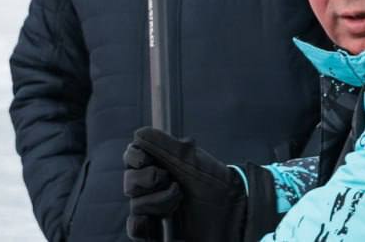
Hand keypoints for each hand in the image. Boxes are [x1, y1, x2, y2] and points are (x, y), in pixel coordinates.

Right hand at [123, 127, 247, 241]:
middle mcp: (155, 188)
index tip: (144, 158)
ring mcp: (156, 211)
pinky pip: (136, 230)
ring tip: (179, 199)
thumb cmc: (214, 181)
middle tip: (170, 180)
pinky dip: (140, 225)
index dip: (134, 157)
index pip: (133, 159)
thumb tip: (138, 133)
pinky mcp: (159, 233)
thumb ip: (164, 145)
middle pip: (130, 183)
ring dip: (157, 201)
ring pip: (136, 206)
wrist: (234, 210)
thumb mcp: (190, 159)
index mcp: (161, 165)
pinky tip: (150, 220)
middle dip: (147, 179)